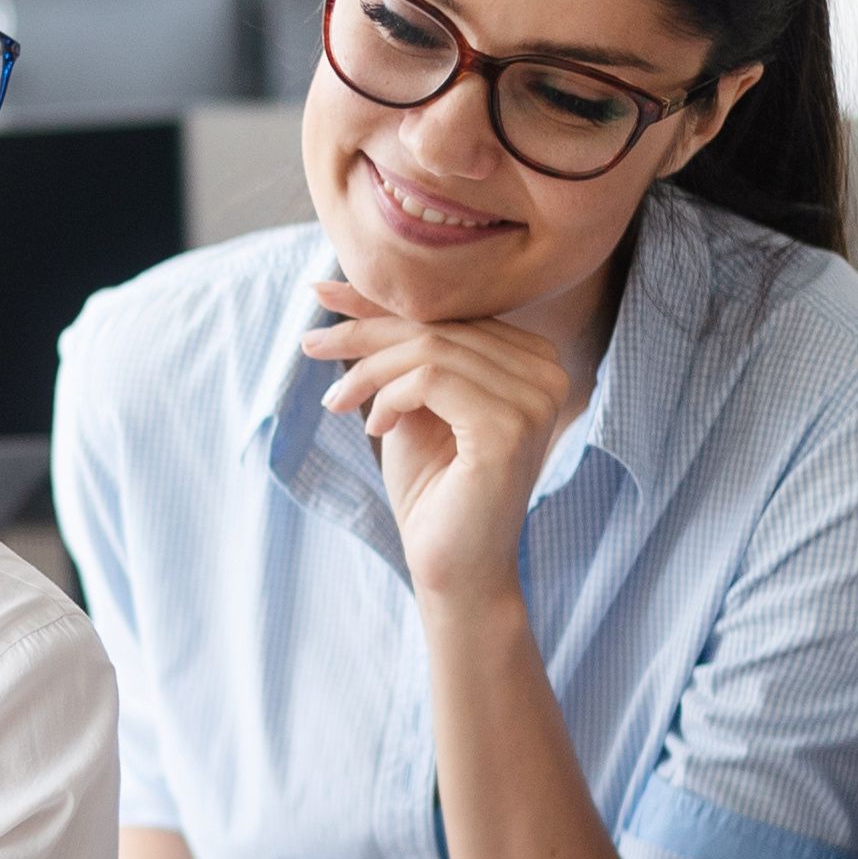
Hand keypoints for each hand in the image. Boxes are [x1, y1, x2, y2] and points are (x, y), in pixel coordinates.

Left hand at [299, 281, 578, 606]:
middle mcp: (546, 372)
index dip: (381, 302)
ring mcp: (535, 399)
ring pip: (429, 349)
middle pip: (439, 326)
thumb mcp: (408, 404)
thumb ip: (399, 352)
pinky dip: (390, 396)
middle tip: (311, 342)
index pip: (450, 314)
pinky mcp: (509, 427)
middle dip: (364, 331)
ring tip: (338, 402)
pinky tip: (376, 425)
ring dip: (369, 371)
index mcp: (532, 361)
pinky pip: (432, 379)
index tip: (322, 289)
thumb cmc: (433, 492)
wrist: (454, 571)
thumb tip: (344, 287)